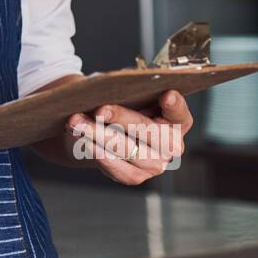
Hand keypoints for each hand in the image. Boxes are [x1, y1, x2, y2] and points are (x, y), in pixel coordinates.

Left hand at [65, 91, 193, 184]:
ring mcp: (155, 165)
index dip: (175, 105)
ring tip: (77, 122)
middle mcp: (172, 146)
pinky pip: (114, 166)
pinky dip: (95, 150)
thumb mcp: (132, 93)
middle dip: (122, 118)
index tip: (166, 94)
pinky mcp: (134, 177)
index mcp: (178, 122)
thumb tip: (118, 81)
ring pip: (126, 148)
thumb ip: (133, 88)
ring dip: (98, 134)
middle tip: (100, 110)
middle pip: (148, 130)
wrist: (105, 130)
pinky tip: (81, 138)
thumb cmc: (124, 105)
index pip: (180, 113)